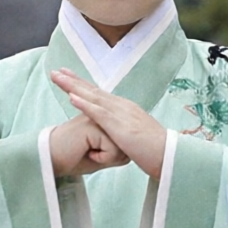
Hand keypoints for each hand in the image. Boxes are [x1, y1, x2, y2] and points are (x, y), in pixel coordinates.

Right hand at [46, 113, 126, 178]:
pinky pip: (113, 149)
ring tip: (89, 154)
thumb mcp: (101, 154)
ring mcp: (96, 117)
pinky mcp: (92, 125)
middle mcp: (100, 113)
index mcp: (101, 116)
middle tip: (92, 155)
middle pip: (126, 141)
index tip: (97, 142)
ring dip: (108, 156)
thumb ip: (116, 148)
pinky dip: (103, 158)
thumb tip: (128, 148)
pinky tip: (88, 153)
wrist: (51, 159)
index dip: (114, 149)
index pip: (123, 134)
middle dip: (113, 155)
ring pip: (122, 145)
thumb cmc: (74, 157)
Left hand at [51, 69, 168, 178]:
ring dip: (73, 87)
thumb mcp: (136, 136)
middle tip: (55, 71)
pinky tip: (72, 98)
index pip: (100, 94)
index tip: (68, 76)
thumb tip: (114, 134)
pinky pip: (100, 113)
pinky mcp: (121, 126)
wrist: (171, 156)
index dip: (83, 84)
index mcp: (125, 109)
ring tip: (57, 78)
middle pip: (93, 91)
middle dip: (73, 80)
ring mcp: (122, 115)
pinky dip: (85, 104)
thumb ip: (123, 131)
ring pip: (93, 97)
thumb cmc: (156, 151)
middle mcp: (122, 107)